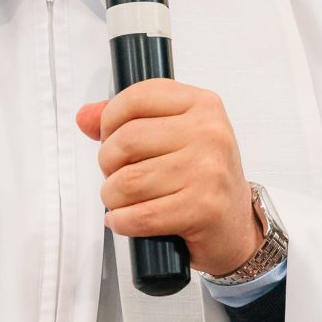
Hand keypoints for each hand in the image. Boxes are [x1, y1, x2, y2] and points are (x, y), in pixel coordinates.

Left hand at [75, 80, 258, 276]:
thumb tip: (86, 116)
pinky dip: (122, 221)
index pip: (137, 97)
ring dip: (113, 197)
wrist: (235, 224)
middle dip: (108, 164)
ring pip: (128, 182)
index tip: (111, 137)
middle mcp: (209, 133)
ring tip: (123, 200)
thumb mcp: (174, 135)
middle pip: (126, 141)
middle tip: (118, 174)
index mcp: (202, 105)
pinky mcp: (203, 208)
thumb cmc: (203, 177)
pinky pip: (140, 216)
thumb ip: (128, 120)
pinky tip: (126, 219)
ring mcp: (209, 171)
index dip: (110, 120)